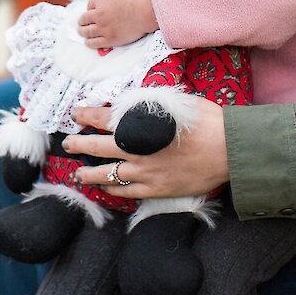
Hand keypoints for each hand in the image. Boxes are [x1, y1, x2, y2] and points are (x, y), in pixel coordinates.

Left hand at [66, 101, 228, 197]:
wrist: (227, 149)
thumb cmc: (206, 121)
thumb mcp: (176, 103)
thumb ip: (152, 105)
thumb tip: (137, 103)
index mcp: (140, 125)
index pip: (104, 118)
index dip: (87, 116)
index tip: (76, 114)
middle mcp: (137, 150)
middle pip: (98, 147)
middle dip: (79, 145)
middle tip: (68, 144)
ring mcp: (145, 173)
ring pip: (107, 175)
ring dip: (88, 174)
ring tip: (77, 174)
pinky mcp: (157, 189)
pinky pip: (127, 192)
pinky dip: (113, 189)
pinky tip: (107, 187)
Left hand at [77, 0, 158, 48]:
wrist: (147, 11)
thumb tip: (109, 1)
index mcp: (101, 0)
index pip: (89, 5)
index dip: (90, 10)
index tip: (91, 13)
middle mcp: (99, 14)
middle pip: (84, 19)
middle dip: (82, 22)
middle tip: (81, 24)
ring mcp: (103, 27)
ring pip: (87, 32)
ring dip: (82, 32)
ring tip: (82, 33)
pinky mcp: (110, 39)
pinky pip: (94, 43)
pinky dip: (89, 43)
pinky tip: (88, 42)